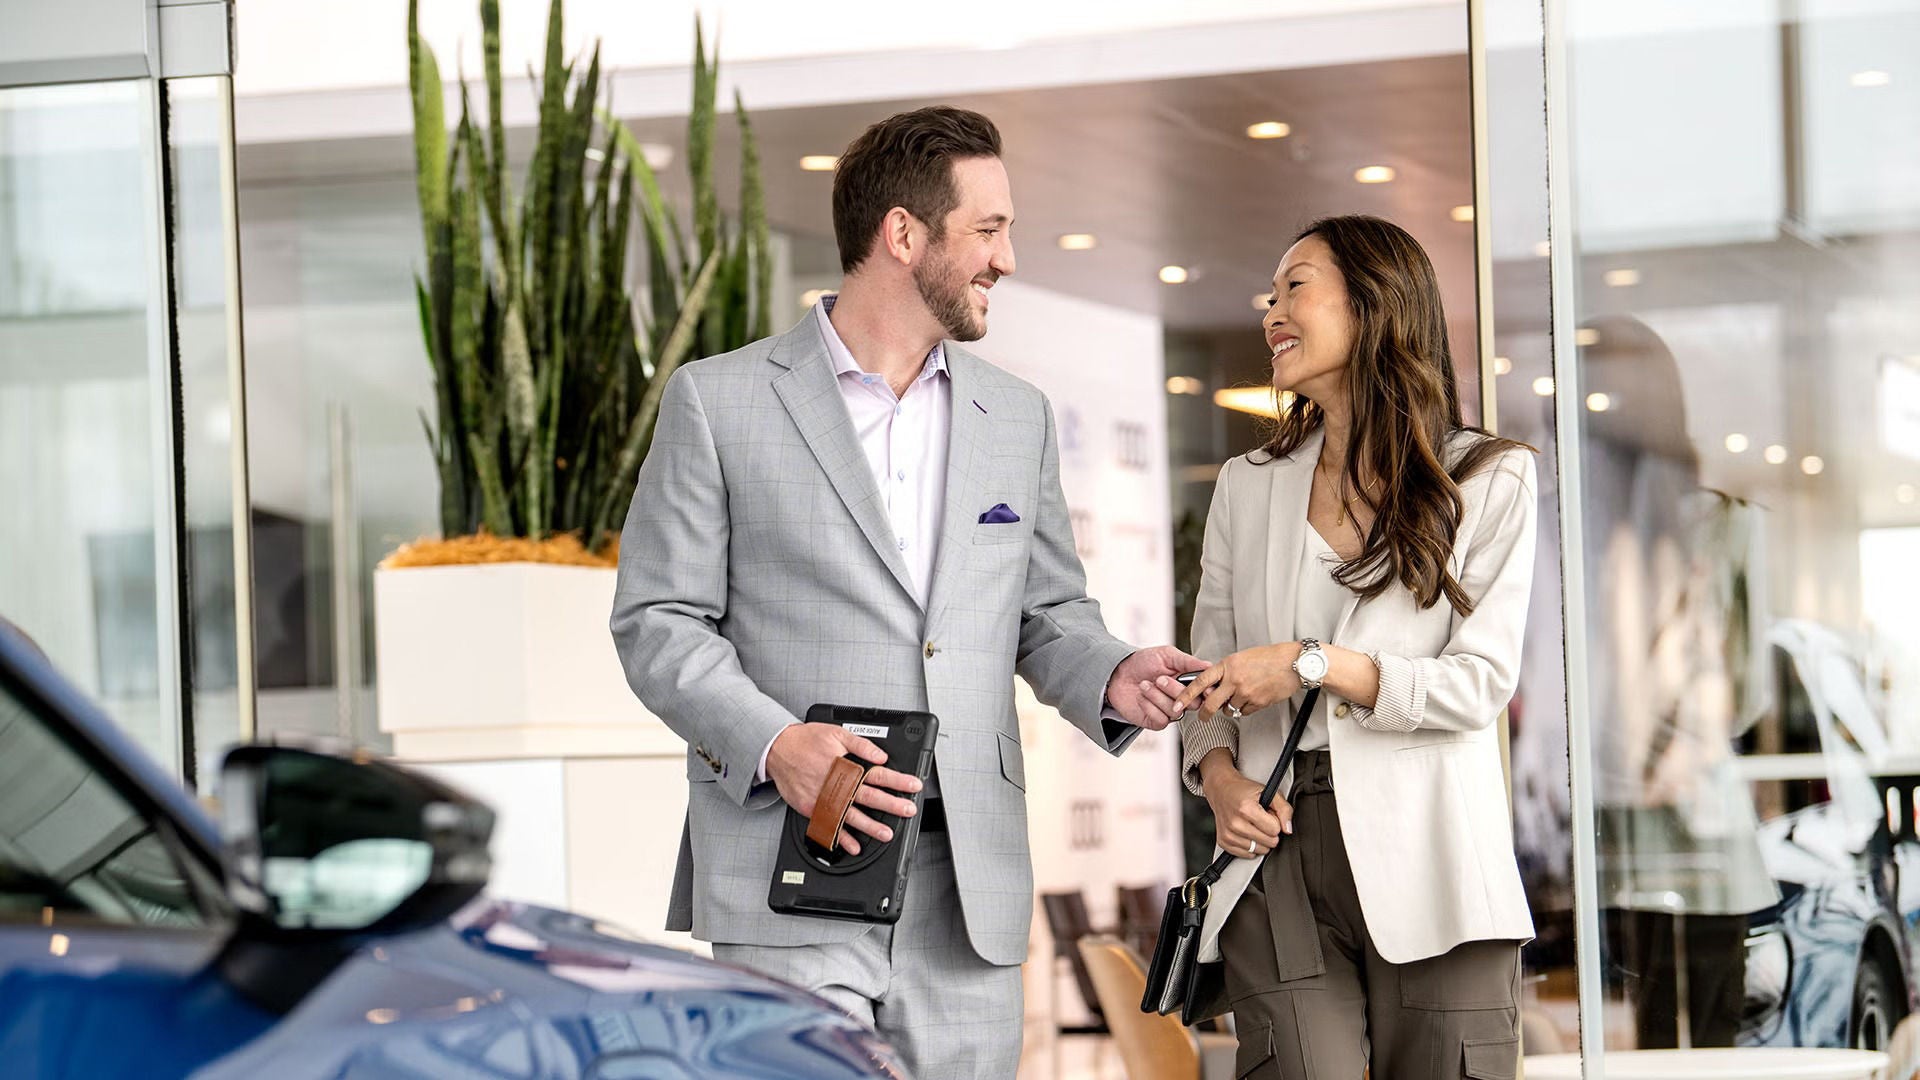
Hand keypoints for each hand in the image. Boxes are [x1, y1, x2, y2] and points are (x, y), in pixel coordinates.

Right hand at [766, 723, 921, 855]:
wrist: (777, 749)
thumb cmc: (806, 740)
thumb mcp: (836, 733)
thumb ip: (861, 745)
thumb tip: (881, 756)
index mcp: (845, 765)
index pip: (878, 774)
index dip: (898, 781)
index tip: (913, 786)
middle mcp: (836, 783)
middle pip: (869, 796)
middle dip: (891, 805)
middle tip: (908, 810)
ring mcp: (823, 798)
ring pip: (851, 815)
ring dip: (870, 826)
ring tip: (886, 834)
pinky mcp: (810, 808)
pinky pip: (828, 825)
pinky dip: (841, 838)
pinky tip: (854, 846)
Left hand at [1107, 645, 1208, 729]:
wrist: (1117, 673)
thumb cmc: (1143, 662)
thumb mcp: (1166, 655)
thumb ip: (1187, 661)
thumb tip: (1209, 664)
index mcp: (1188, 682)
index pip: (1205, 690)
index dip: (1206, 689)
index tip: (1204, 686)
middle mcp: (1181, 698)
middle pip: (1193, 703)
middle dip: (1175, 690)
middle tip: (1159, 679)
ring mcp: (1169, 711)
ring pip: (1175, 711)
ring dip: (1157, 696)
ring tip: (1144, 684)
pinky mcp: (1156, 721)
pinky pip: (1162, 720)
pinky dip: (1149, 706)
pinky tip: (1141, 697)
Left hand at [1172, 643, 1302, 722]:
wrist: (1293, 663)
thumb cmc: (1269, 657)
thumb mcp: (1241, 658)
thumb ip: (1226, 671)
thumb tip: (1212, 686)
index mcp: (1228, 665)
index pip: (1201, 681)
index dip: (1186, 694)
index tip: (1177, 704)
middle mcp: (1235, 680)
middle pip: (1211, 704)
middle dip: (1204, 714)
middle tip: (1202, 717)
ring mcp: (1246, 693)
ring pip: (1229, 710)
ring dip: (1230, 708)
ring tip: (1241, 696)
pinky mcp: (1258, 703)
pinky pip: (1245, 712)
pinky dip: (1246, 708)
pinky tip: (1254, 697)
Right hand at [1200, 752, 1289, 857]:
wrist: (1221, 790)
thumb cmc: (1244, 790)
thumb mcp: (1269, 792)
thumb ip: (1284, 809)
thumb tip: (1288, 829)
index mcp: (1246, 809)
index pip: (1274, 830)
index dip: (1275, 821)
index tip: (1268, 814)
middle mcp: (1235, 823)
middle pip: (1268, 842)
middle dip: (1269, 832)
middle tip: (1261, 820)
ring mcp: (1228, 834)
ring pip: (1259, 850)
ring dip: (1260, 840)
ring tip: (1253, 825)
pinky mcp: (1223, 842)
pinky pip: (1247, 855)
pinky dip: (1250, 847)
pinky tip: (1247, 833)